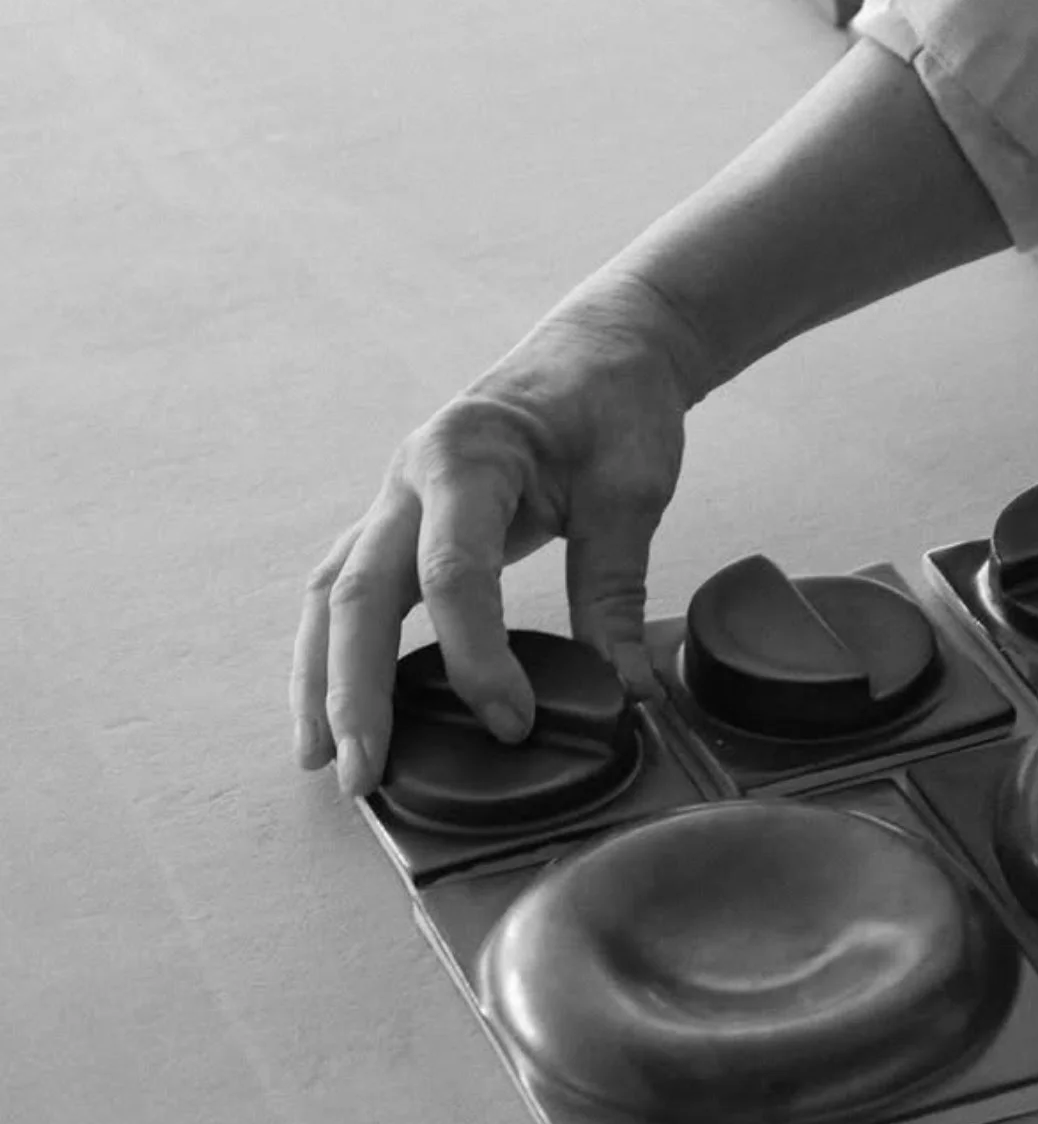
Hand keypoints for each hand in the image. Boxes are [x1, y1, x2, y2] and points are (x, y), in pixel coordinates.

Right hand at [291, 276, 702, 794]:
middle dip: (354, 690)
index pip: (454, 573)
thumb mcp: (632, 490)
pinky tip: (332, 705)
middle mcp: (410, 477)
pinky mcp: (399, 520)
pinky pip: (347, 588)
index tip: (514, 721)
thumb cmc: (615, 406)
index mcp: (468, 456)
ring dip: (319, 678)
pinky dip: (333, 648)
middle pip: (360, 593)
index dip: (476, 656)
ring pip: (333, 594)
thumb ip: (614, 590)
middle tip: (363, 775)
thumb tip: (626, 694)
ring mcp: (394, 498)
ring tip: (319, 758)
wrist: (600, 347)